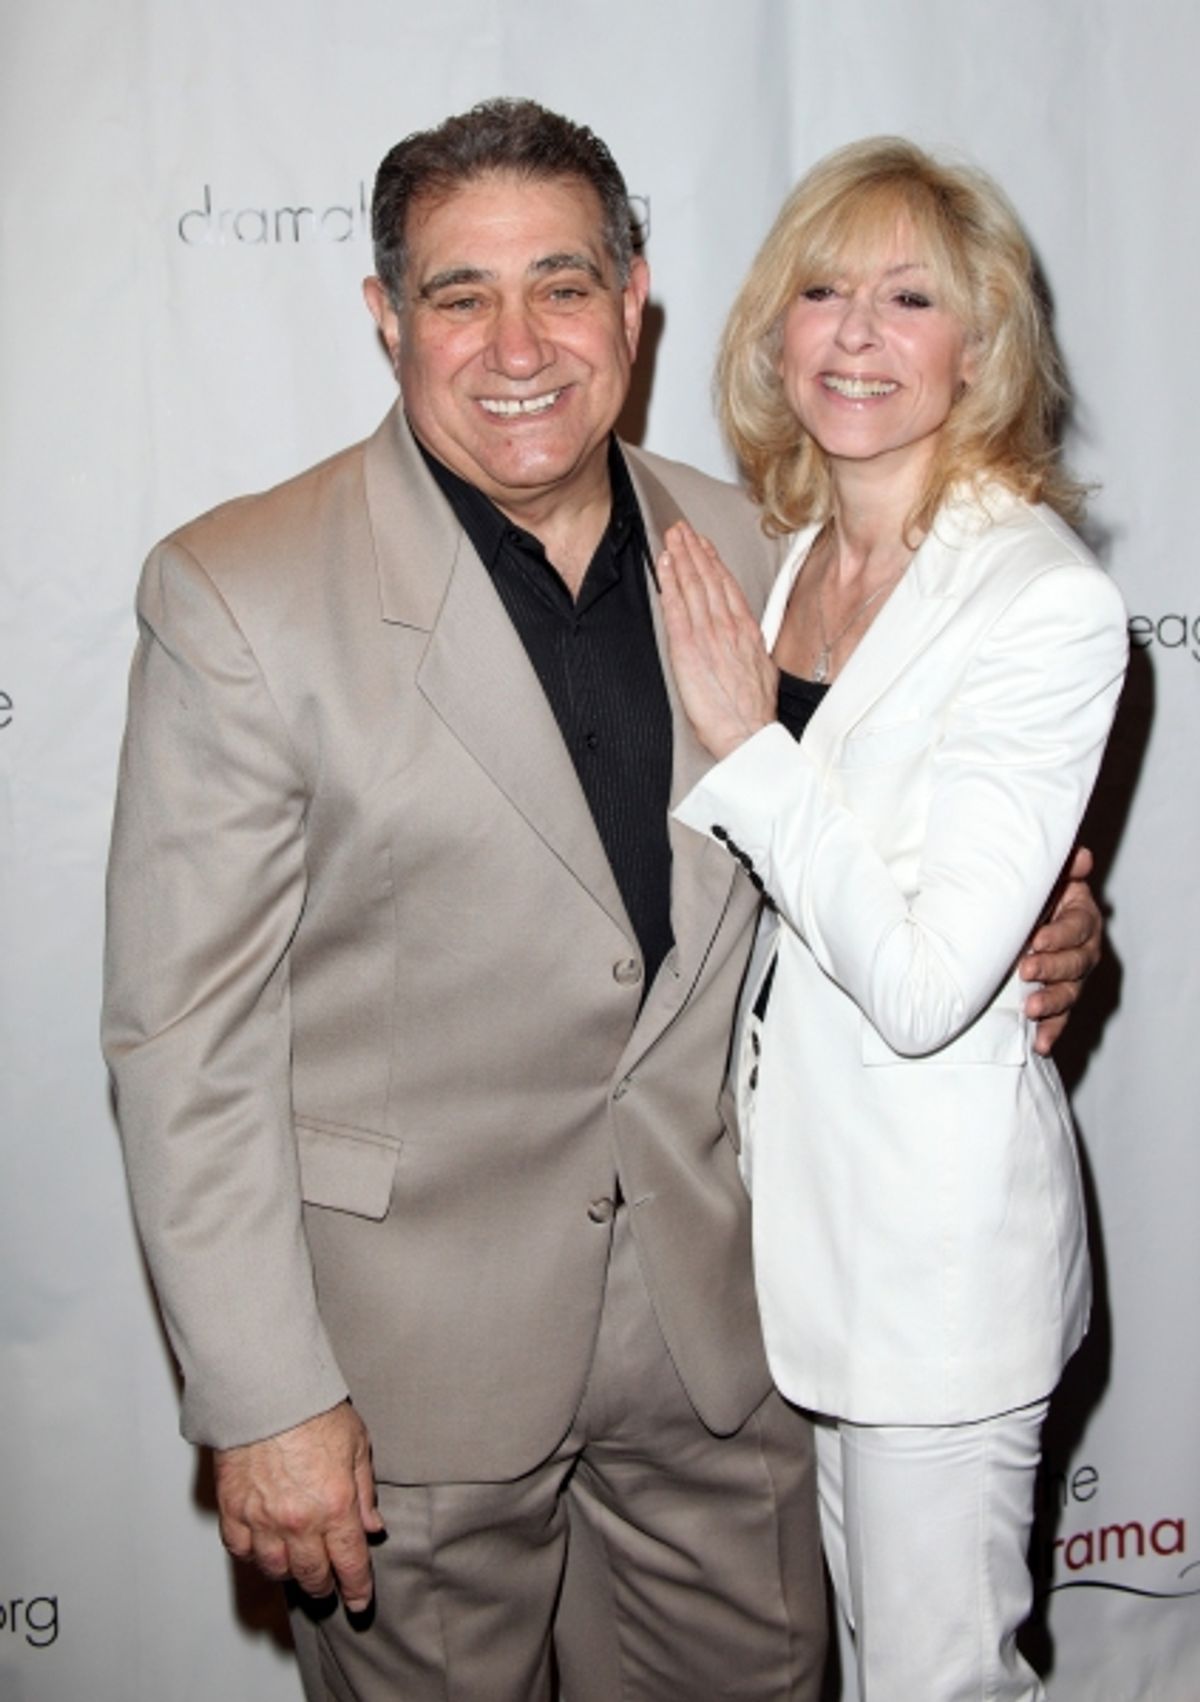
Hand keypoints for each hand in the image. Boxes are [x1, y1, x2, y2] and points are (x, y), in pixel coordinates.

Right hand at [214, 1400, 383, 1609]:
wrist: (266, 1390)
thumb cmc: (313, 1410)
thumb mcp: (357, 1445)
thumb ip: (364, 1492)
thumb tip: (372, 1527)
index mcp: (335, 1506)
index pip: (350, 1564)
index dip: (356, 1589)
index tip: (358, 1601)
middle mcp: (299, 1521)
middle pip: (312, 1575)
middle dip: (324, 1586)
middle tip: (328, 1586)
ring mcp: (263, 1519)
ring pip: (276, 1570)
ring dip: (289, 1574)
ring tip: (297, 1568)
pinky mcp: (233, 1510)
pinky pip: (242, 1551)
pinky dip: (254, 1556)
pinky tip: (264, 1549)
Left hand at [659, 520, 777, 760]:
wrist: (748, 732)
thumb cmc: (754, 712)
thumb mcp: (763, 670)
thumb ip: (751, 647)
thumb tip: (746, 638)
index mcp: (746, 631)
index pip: (727, 586)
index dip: (713, 561)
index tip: (703, 544)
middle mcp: (728, 626)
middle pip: (708, 578)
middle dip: (693, 549)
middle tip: (681, 528)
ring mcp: (708, 635)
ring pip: (692, 586)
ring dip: (680, 558)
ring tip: (670, 537)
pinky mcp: (688, 649)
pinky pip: (676, 608)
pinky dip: (670, 583)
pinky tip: (664, 566)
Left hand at [1020, 847, 1102, 1055]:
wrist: (1007, 921)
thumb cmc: (1025, 896)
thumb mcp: (1041, 880)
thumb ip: (1061, 869)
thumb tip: (1082, 856)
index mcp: (1080, 916)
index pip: (1078, 927)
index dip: (1059, 934)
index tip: (1036, 939)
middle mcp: (1082, 948)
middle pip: (1077, 962)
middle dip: (1052, 968)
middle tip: (1026, 970)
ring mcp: (1072, 977)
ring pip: (1070, 992)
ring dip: (1052, 1002)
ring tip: (1031, 1009)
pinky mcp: (1058, 999)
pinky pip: (1060, 1018)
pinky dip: (1051, 1031)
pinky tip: (1041, 1044)